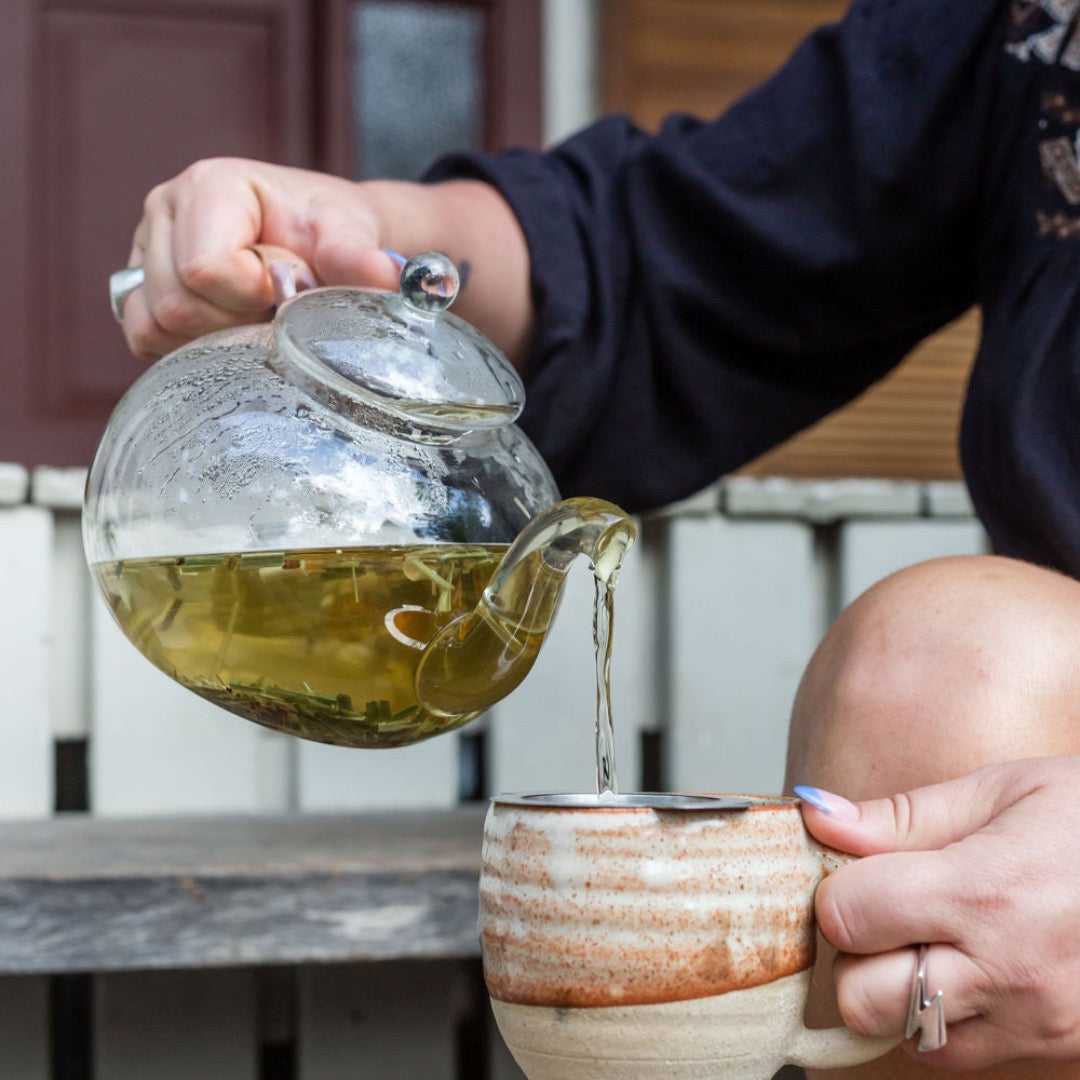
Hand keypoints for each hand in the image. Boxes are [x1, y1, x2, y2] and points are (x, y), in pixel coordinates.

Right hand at [118, 157, 533, 365]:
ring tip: (251, 312)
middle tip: (273, 303)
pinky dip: (185, 346)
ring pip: (154, 325)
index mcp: (209, 186)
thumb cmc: (331, 227)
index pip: (206, 268)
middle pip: (176, 303)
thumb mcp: (350, 233)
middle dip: (233, 318)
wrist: (325, 233)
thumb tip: (383, 275)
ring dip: (210, 334)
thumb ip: (357, 255)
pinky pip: (144, 335)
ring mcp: (145, 248)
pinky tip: (225, 328)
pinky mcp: (140, 285)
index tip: (291, 283)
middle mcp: (166, 210)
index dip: (254, 293)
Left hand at [798, 755, 1079, 1069]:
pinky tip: (971, 970)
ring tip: (935, 939)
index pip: (847, 916)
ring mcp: (1036, 1025)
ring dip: (897, 992)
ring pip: (906, 1037)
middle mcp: (1008, 973)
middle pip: (861, 999)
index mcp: (985, 893)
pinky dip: (945, 1020)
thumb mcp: (1004, 790)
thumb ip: (902, 816)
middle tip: (888, 913)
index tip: (858, 872)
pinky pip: (962, 1056)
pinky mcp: (1056, 1054)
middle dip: (856, 954)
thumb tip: (816, 820)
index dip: (838, 890)